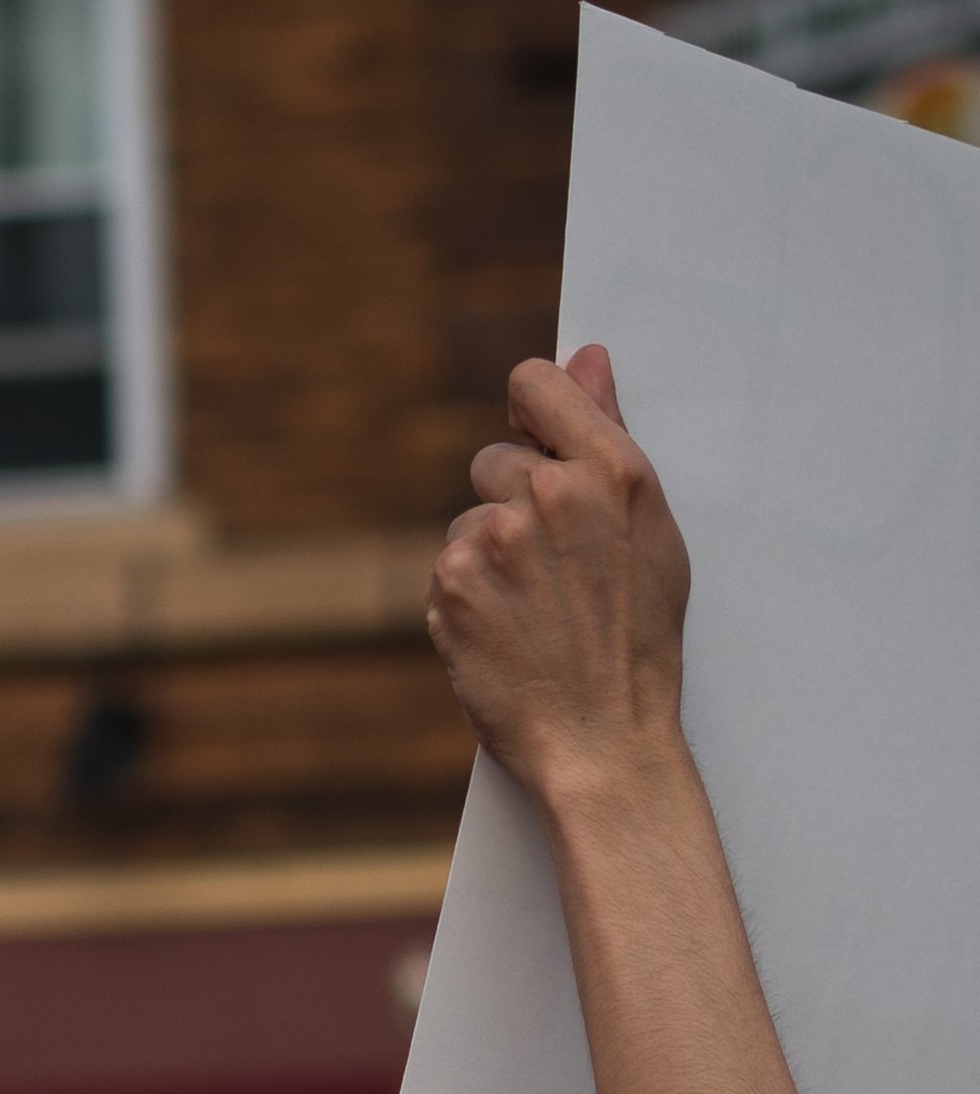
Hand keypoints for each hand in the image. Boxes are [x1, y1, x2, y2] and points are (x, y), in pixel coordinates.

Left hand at [429, 344, 696, 816]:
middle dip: (512, 501)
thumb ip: (606, 435)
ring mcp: (496, 535)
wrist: (603, 736)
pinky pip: (445, 563)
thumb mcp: (648, 529)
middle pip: (493, 458)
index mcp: (615, 472)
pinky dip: (465, 594)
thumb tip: (586, 358)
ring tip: (534, 606)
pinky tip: (504, 629)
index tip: (533, 435)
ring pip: (468, 516)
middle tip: (552, 566)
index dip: (530, 409)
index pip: (538, 386)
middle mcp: (553, 494)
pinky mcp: (451, 579)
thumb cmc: (637, 637)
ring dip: (488, 552)